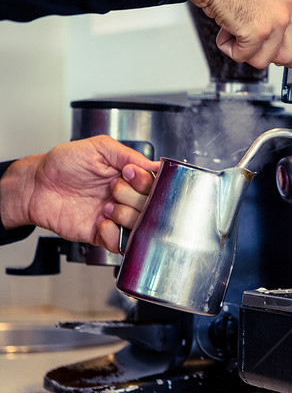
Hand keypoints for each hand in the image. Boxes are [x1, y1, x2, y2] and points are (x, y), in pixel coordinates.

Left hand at [0, 136, 160, 252]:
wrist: (36, 186)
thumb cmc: (62, 165)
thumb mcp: (97, 148)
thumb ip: (127, 155)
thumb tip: (155, 166)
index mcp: (128, 178)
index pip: (154, 185)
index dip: (145, 182)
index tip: (128, 174)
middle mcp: (125, 198)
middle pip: (151, 207)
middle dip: (133, 198)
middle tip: (113, 189)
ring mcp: (115, 217)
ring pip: (140, 226)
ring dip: (125, 216)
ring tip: (105, 207)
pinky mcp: (101, 234)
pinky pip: (120, 244)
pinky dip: (113, 234)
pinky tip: (100, 222)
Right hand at [190, 0, 291, 68]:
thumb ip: (283, 9)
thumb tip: (285, 34)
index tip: (284, 54)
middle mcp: (291, 9)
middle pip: (290, 57)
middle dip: (268, 54)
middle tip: (252, 40)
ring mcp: (276, 22)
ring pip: (265, 60)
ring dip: (247, 51)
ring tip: (236, 29)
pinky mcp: (257, 32)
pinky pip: (244, 56)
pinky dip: (230, 47)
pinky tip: (226, 29)